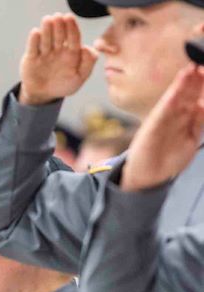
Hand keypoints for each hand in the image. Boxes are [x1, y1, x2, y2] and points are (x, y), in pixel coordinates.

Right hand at [19, 13, 96, 104]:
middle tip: (58, 17)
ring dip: (47, 29)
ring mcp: (44, 53)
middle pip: (59, 35)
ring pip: (46, 39)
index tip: (70, 18)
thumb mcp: (79, 78)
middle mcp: (57, 50)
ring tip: (48, 20)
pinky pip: (33, 48)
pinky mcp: (31, 58)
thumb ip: (87, 64)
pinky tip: (36, 32)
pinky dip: (33, 40)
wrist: (43, 95)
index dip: (72, 28)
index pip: (73, 38)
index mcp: (71, 53)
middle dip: (59, 26)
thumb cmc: (62, 85)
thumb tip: (86, 48)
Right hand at [121, 65, 203, 190]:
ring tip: (192, 68)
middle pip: (189, 93)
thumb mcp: (191, 137)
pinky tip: (176, 91)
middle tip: (203, 63)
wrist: (147, 175)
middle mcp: (175, 115)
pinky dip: (170, 100)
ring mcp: (164, 119)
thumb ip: (199, 122)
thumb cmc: (168, 157)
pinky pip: (163, 111)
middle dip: (198, 79)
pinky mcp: (153, 126)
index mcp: (186, 117)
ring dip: (184, 84)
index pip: (199, 96)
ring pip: (177, 98)